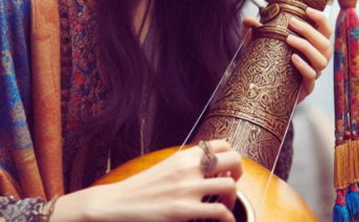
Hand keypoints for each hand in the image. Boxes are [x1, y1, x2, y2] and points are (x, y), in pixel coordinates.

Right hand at [50, 139, 241, 221]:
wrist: (118, 202)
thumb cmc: (143, 187)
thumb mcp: (167, 166)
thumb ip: (187, 164)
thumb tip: (207, 164)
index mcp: (185, 155)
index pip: (224, 145)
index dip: (233, 157)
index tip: (229, 169)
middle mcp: (189, 168)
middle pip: (234, 160)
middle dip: (240, 173)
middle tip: (233, 184)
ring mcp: (187, 189)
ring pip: (230, 186)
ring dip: (234, 198)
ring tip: (226, 205)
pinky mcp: (183, 210)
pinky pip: (220, 211)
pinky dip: (228, 217)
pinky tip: (224, 220)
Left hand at [242, 7, 332, 102]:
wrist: (263, 91)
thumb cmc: (268, 63)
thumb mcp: (260, 45)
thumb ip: (255, 32)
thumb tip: (248, 20)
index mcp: (312, 46)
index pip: (326, 31)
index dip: (321, 19)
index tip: (307, 10)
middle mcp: (316, 59)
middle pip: (325, 44)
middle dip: (309, 30)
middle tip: (291, 22)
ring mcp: (313, 74)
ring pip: (321, 60)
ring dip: (306, 46)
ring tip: (289, 39)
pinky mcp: (306, 88)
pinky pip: (311, 77)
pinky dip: (304, 66)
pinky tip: (293, 58)